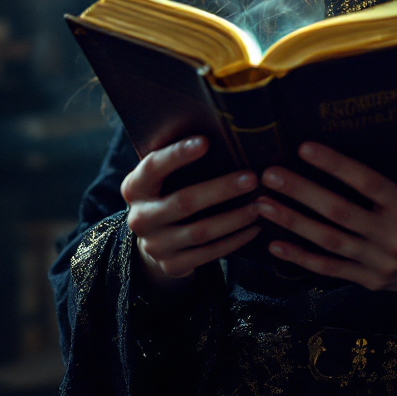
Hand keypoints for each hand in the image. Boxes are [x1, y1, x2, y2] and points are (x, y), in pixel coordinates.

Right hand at [121, 136, 259, 282]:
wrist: (154, 240)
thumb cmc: (167, 192)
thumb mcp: (163, 177)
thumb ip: (178, 159)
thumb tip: (219, 129)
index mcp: (135, 187)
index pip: (153, 167)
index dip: (177, 155)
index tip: (205, 141)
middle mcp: (140, 218)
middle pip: (184, 202)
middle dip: (221, 189)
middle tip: (252, 177)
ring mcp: (155, 245)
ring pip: (201, 231)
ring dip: (235, 217)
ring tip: (261, 205)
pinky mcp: (172, 265)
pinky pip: (209, 254)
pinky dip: (235, 240)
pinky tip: (255, 228)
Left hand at [257, 141, 396, 324]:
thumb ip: (389, 188)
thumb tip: (341, 163)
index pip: (366, 182)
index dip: (334, 165)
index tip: (304, 148)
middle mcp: (393, 236)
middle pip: (339, 211)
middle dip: (300, 191)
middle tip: (269, 174)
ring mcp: (379, 262)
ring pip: (328, 240)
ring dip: (292, 221)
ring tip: (263, 205)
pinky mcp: (370, 281)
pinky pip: (330, 269)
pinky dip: (301, 258)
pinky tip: (276, 245)